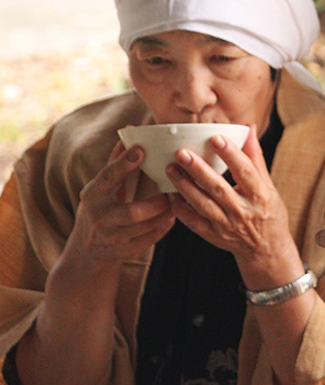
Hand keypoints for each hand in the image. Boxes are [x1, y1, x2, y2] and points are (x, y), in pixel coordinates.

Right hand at [65, 142, 174, 263]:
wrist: (85, 252)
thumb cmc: (99, 209)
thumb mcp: (100, 187)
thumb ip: (116, 162)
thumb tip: (128, 132)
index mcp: (91, 194)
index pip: (107, 177)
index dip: (123, 163)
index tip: (141, 149)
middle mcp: (98, 217)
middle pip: (131, 212)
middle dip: (156, 203)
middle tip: (174, 190)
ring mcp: (109, 237)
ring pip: (142, 228)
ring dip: (164, 214)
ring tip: (179, 202)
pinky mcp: (120, 252)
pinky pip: (146, 241)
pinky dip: (161, 230)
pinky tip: (172, 218)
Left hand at [165, 125, 301, 281]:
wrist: (266, 249)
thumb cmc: (269, 212)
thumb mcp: (268, 185)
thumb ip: (255, 157)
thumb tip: (248, 128)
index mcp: (259, 195)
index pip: (245, 171)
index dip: (231, 155)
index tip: (216, 138)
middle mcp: (243, 211)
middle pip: (218, 188)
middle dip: (199, 170)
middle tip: (182, 152)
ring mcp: (226, 225)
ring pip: (202, 205)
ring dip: (185, 186)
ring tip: (170, 168)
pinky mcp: (213, 235)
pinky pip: (193, 222)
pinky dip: (180, 208)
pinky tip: (169, 194)